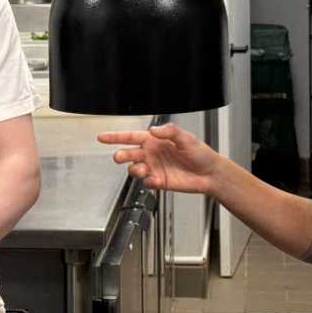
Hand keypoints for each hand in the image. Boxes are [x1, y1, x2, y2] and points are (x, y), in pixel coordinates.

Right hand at [98, 123, 222, 194]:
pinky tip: (154, 179)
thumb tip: (153, 130)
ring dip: (135, 169)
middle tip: (118, 156)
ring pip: (135, 169)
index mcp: (155, 141)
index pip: (131, 137)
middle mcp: (152, 154)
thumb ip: (169, 132)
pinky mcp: (159, 182)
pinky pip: (147, 182)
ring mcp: (154, 168)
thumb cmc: (200, 153)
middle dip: (121, 155)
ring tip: (142, 169)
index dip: (115, 137)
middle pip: (129, 153)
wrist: (210, 173)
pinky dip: (148, 181)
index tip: (102, 137)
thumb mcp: (186, 137)